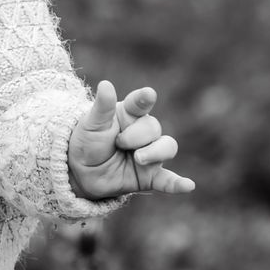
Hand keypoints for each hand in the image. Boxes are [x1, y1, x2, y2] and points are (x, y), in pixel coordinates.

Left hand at [68, 81, 193, 199]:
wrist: (81, 171)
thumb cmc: (88, 141)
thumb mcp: (91, 124)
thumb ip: (102, 107)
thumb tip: (105, 84)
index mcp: (130, 114)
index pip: (141, 103)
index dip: (145, 99)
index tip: (148, 95)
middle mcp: (144, 132)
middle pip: (154, 127)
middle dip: (136, 136)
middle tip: (118, 143)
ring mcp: (150, 153)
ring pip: (168, 147)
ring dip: (155, 152)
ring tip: (138, 158)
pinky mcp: (150, 176)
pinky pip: (168, 180)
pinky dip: (178, 184)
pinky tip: (188, 186)